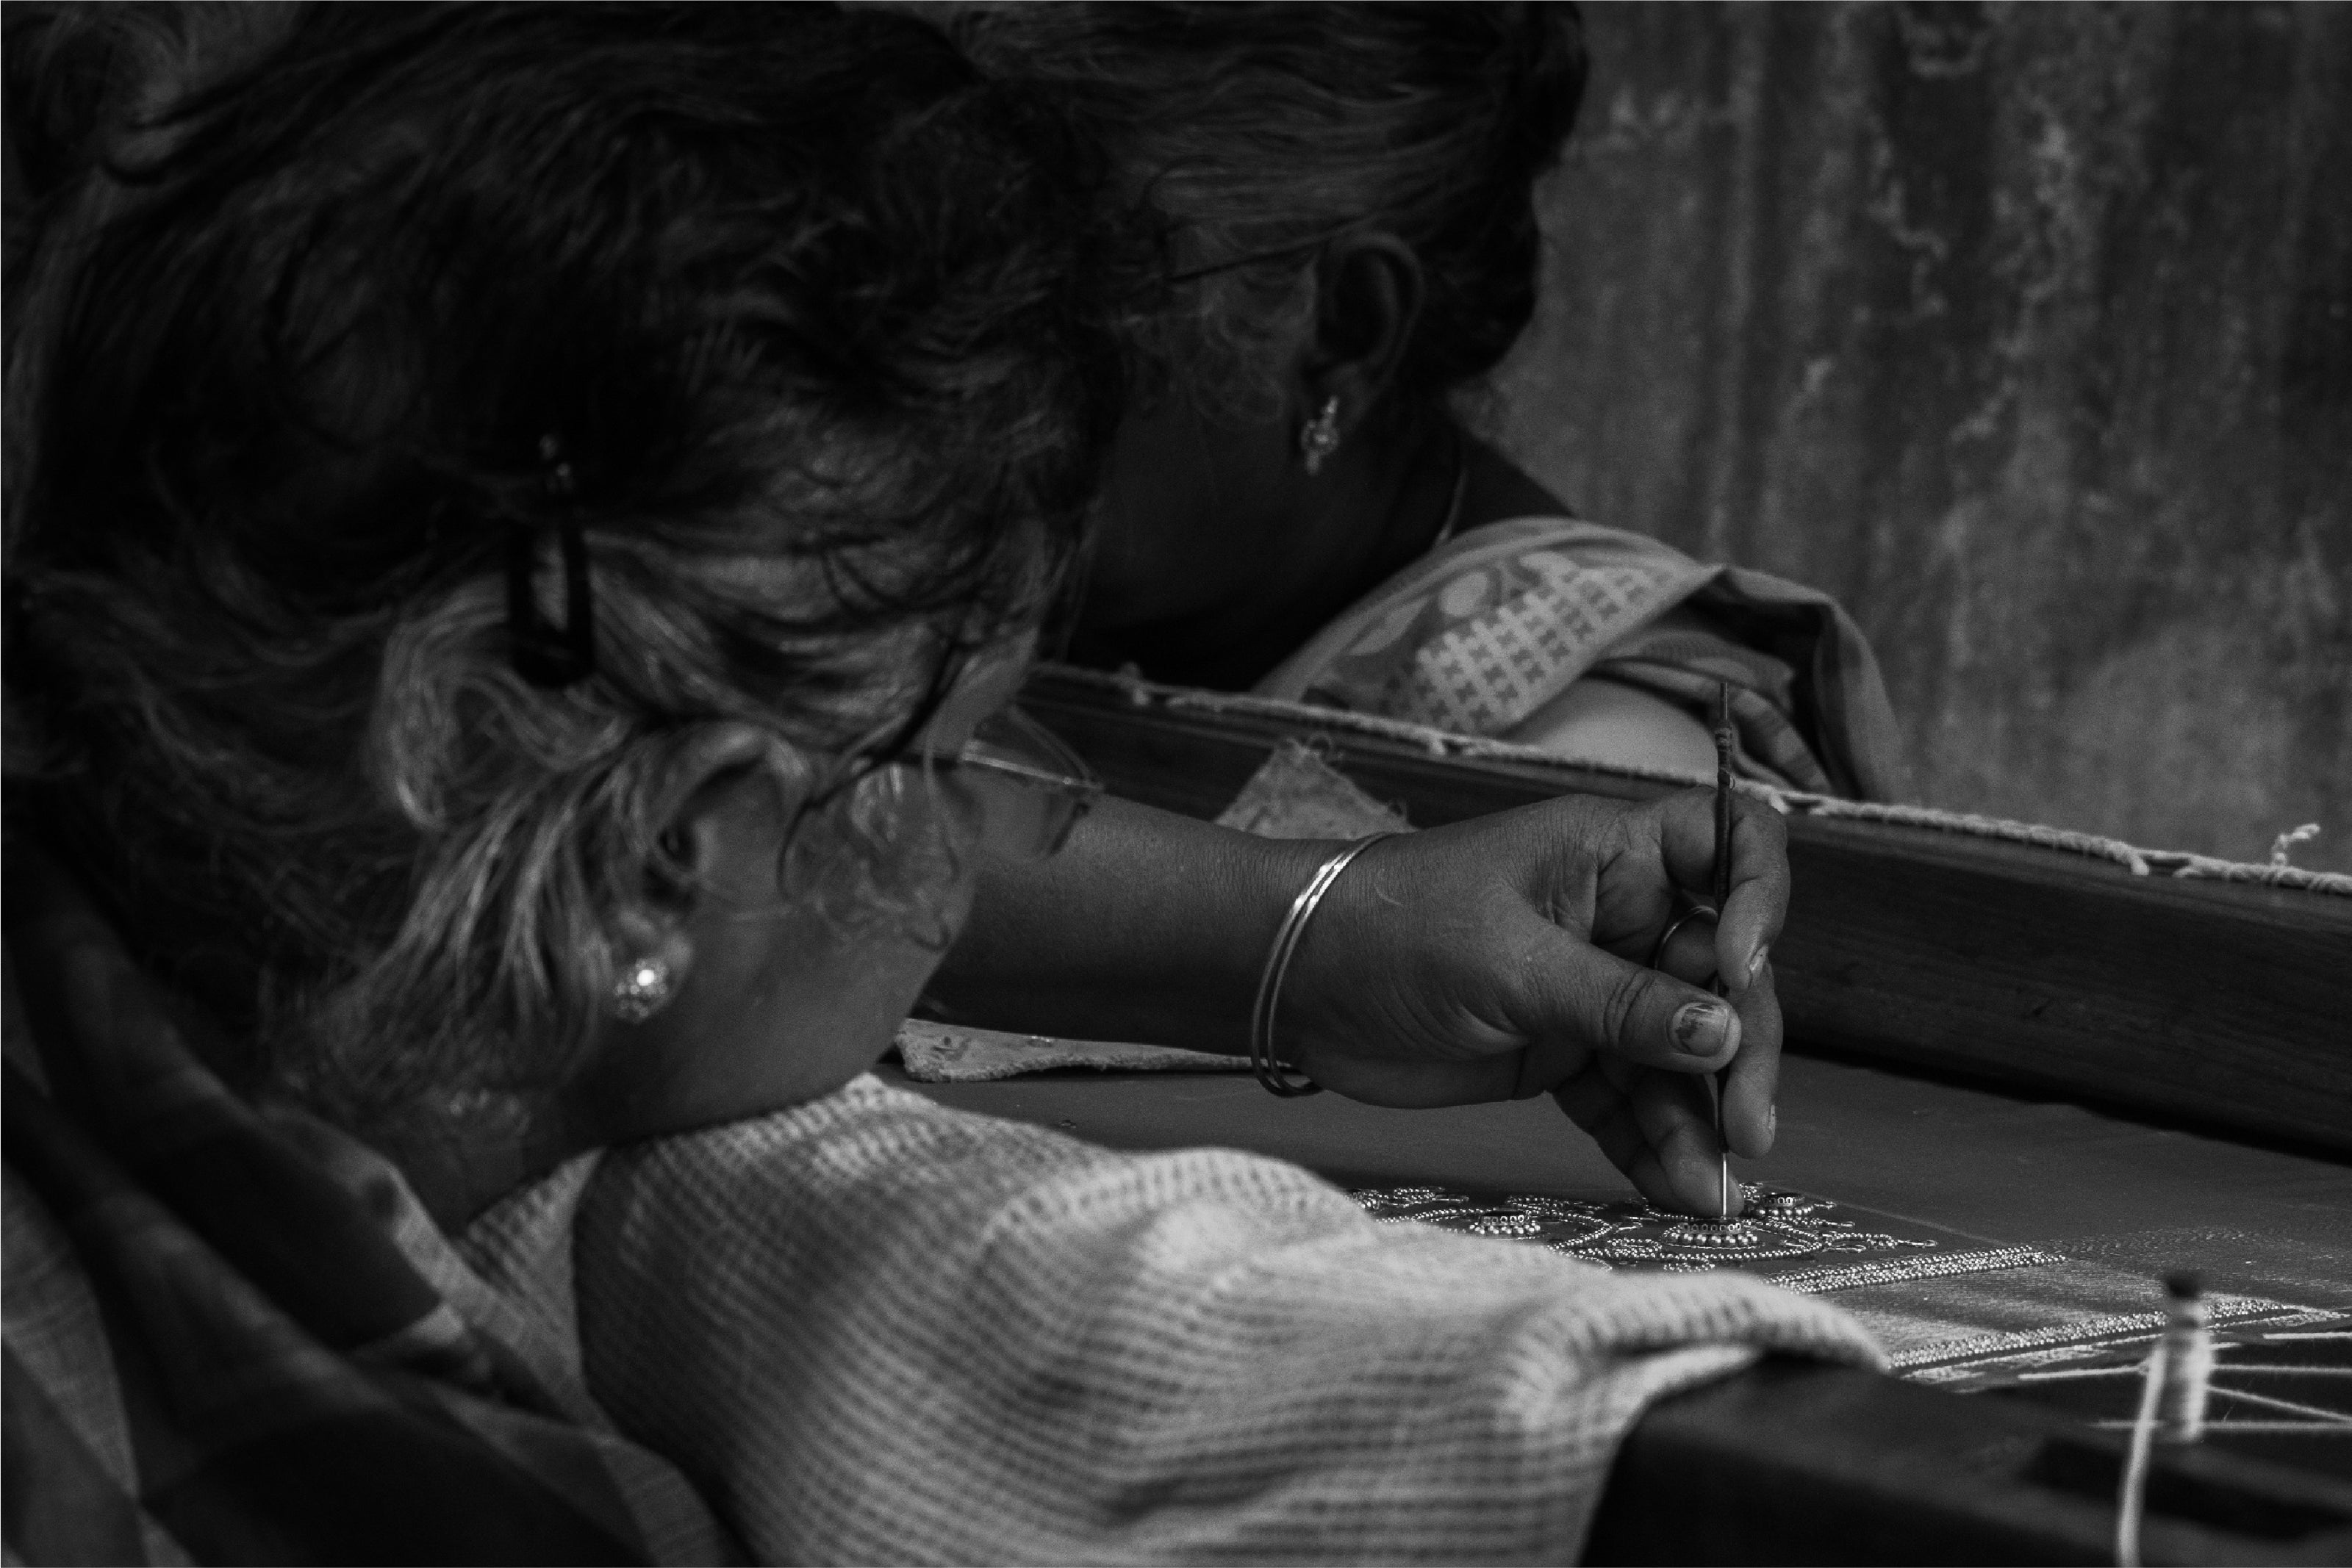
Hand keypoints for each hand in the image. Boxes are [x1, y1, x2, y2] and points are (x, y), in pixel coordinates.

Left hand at [1277, 789, 1785, 1215]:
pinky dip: (1650, 1145)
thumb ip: (1620, 1004)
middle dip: (1740, 1055)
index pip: (1731, 848)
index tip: (1744, 971)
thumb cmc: (1390, 930)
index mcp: (1612, 856)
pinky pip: (1627, 1100)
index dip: (1761, 903)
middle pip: (1721, 979)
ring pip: (1678, 1056)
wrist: (1293, 986)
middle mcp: (1618, 917)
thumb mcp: (1511, 964)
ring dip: (1698, 1123)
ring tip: (1709, 1195)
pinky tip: (1674, 1194)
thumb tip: (1724, 1034)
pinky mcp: (1560, 1053)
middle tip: (1747, 1131)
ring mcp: (1593, 990)